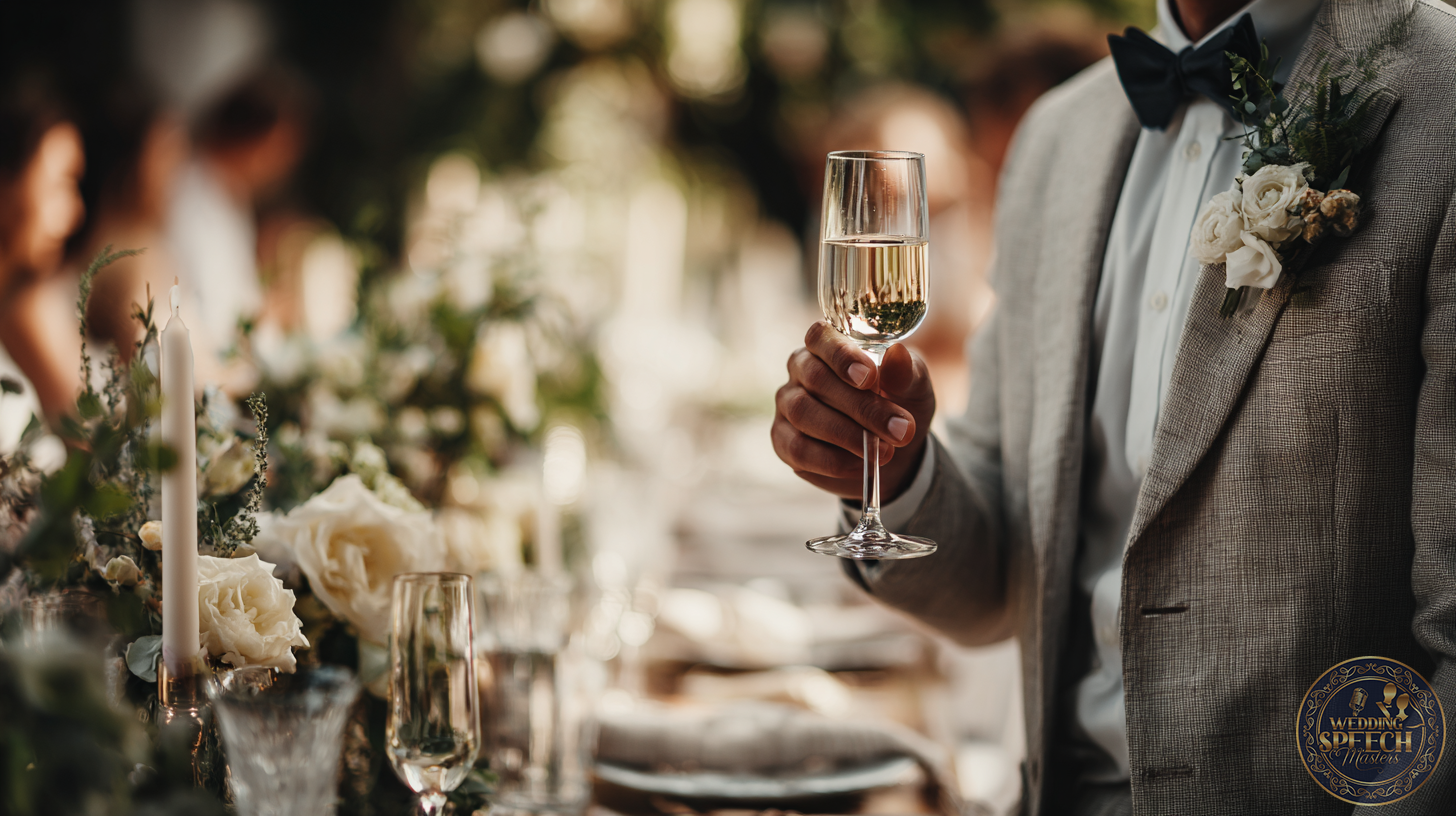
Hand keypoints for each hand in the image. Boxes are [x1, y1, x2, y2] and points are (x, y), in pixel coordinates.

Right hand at [772, 322, 935, 500]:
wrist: (895, 451)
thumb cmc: (900, 406)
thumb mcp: (913, 387)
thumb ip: (906, 371)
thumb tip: (897, 355)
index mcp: (829, 345)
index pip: (821, 337)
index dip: (841, 355)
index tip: (870, 377)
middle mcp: (801, 369)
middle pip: (816, 378)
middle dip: (860, 406)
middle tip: (899, 429)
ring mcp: (787, 404)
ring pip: (804, 413)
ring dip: (847, 435)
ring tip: (884, 451)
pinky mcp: (783, 440)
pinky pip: (798, 449)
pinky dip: (832, 460)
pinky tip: (860, 465)